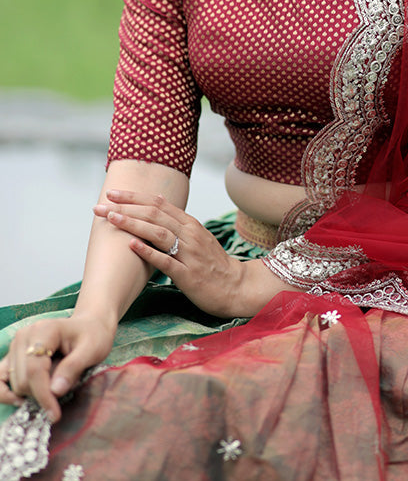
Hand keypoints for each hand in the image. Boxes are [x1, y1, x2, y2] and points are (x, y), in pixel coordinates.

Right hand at [0, 313, 115, 421]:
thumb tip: (55, 391)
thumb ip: (73, 368)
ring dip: (31, 393)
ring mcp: (16, 345)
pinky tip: (22, 401)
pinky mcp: (13, 355)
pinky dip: (6, 393)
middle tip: (61, 395)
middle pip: (23, 379)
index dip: (43, 395)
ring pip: (14, 383)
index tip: (54, 414)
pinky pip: (0, 378)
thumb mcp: (92, 350)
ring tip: (54, 387)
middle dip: (40, 394)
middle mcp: (24, 336)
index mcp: (44, 330)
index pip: (35, 370)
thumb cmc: (93, 336)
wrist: (89, 326)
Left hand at [95, 190, 246, 317]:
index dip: (134, 197)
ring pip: (158, 233)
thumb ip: (178, 223)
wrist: (235, 287)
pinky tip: (131, 245)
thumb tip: (157, 206)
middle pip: (154, 214)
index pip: (158, 203)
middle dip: (125, 207)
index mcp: (190, 224)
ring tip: (111, 218)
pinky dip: (147, 252)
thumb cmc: (213, 264)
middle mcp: (190, 234)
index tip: (112, 193)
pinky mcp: (188, 275)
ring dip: (133, 223)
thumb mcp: (198, 237)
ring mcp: (189, 254)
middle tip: (100, 206)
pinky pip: (166, 261)